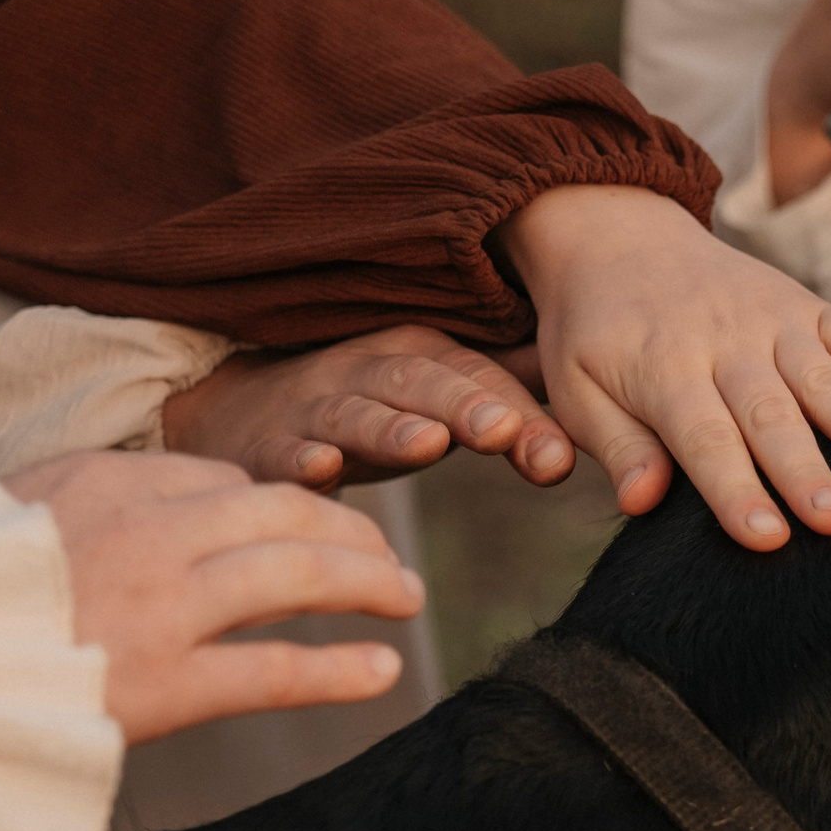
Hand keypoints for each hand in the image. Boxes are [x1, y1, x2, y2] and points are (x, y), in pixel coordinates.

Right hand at [6, 451, 425, 744]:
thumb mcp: (8, 511)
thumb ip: (81, 503)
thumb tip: (137, 506)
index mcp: (104, 483)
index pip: (226, 481)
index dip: (283, 504)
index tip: (313, 527)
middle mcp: (145, 532)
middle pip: (283, 512)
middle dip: (349, 531)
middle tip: (388, 558)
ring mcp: (161, 607)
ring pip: (296, 573)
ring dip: (367, 581)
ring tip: (406, 597)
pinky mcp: (164, 683)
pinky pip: (275, 668)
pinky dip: (338, 667)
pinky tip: (383, 670)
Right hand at [162, 325, 571, 490]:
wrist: (236, 411)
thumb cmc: (365, 407)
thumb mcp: (436, 393)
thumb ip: (508, 392)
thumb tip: (594, 390)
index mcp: (418, 360)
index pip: (477, 382)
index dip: (519, 415)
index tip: (561, 457)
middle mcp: (368, 374)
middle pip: (422, 385)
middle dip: (466, 406)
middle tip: (506, 432)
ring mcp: (314, 410)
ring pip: (355, 415)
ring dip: (391, 429)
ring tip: (428, 444)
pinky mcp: (266, 449)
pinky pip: (282, 454)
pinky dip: (298, 460)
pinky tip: (319, 470)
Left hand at [499, 184, 830, 550]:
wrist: (618, 237)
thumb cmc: (597, 336)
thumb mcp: (576, 389)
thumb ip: (616, 443)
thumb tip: (642, 499)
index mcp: (662, 368)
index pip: (703, 438)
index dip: (735, 488)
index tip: (767, 537)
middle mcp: (724, 343)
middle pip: (770, 415)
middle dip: (806, 470)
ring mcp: (771, 321)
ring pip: (822, 379)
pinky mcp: (805, 307)